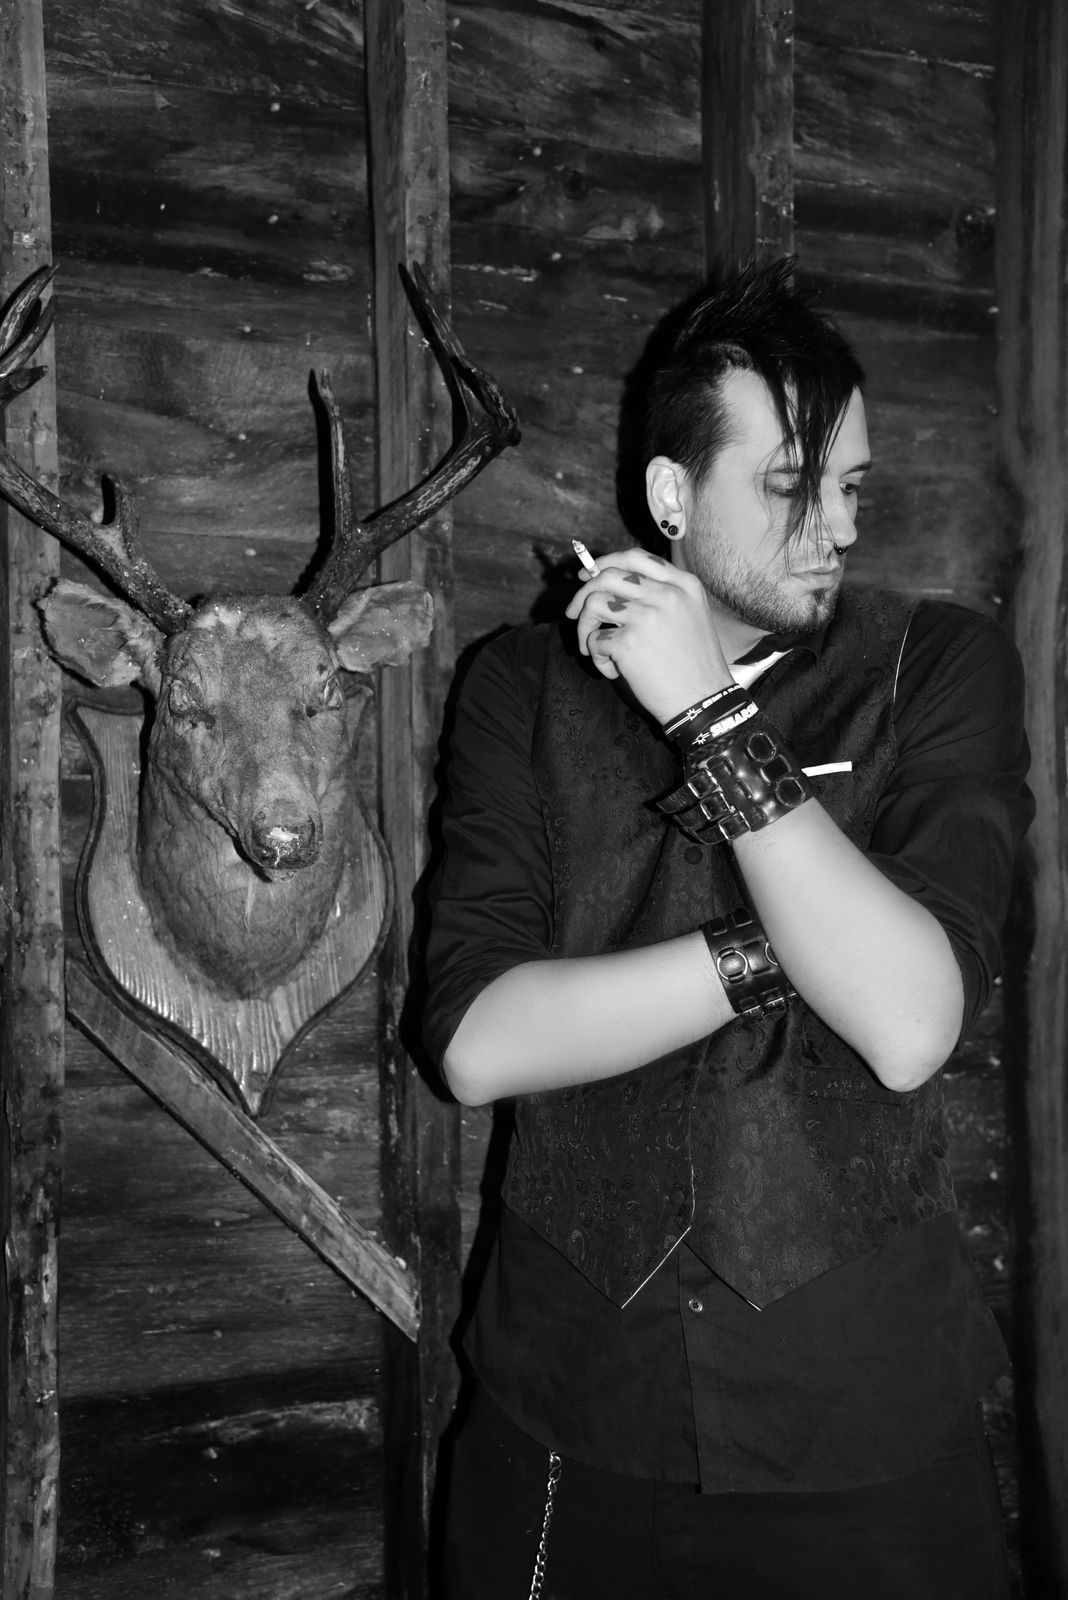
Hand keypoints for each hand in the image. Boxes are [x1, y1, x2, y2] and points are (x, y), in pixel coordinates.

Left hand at [564, 548, 732, 722]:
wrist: (703, 702)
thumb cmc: (694, 665)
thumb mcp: (691, 615)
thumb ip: (661, 595)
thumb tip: (613, 585)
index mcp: (683, 585)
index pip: (636, 557)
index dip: (606, 562)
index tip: (587, 575)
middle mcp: (666, 595)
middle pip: (608, 576)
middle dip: (583, 593)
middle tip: (573, 613)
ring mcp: (646, 616)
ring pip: (594, 603)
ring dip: (584, 627)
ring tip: (592, 648)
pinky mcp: (629, 643)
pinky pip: (595, 640)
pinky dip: (597, 657)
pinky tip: (614, 671)